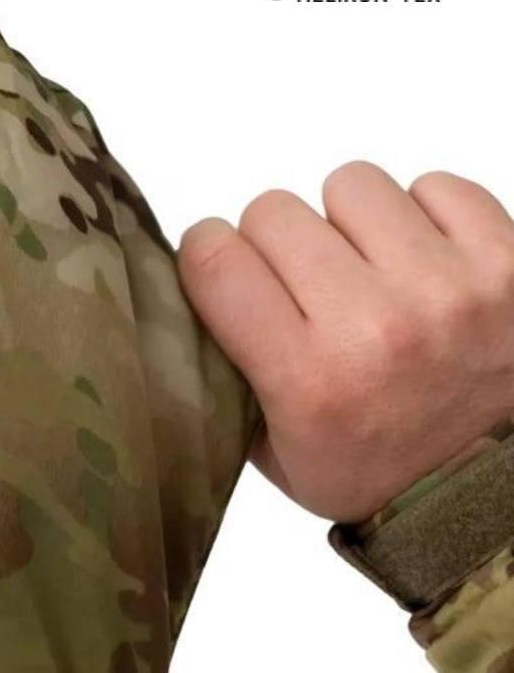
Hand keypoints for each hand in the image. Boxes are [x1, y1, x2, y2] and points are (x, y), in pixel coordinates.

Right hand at [178, 162, 513, 521]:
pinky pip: (436, 185)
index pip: (215, 261)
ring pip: (350, 185)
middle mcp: (374, 326)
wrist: (483, 487)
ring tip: (362, 270)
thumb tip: (191, 293)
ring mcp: (447, 286)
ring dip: (345, 223)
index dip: (203, 253)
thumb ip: (228, 373)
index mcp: (308, 380)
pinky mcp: (507, 259)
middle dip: (271, 243)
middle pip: (273, 212)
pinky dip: (419, 217)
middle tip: (294, 282)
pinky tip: (418, 263)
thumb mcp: (274, 453)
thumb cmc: (374, 470)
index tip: (217, 268)